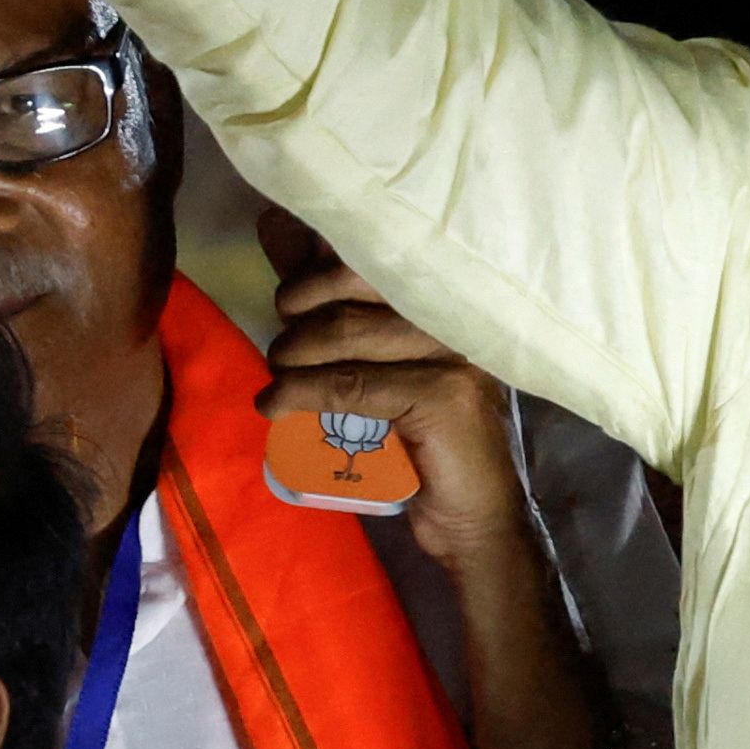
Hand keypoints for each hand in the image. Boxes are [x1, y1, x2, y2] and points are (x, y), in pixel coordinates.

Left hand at [259, 241, 527, 574]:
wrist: (474, 518)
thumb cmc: (424, 437)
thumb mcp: (377, 362)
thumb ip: (335, 300)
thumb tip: (276, 230)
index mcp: (446, 298)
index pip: (370, 254)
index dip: (315, 272)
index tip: (288, 303)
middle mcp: (457, 315)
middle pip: (352, 286)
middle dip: (299, 313)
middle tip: (283, 351)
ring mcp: (456, 354)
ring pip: (345, 334)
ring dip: (291, 358)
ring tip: (278, 380)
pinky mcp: (444, 396)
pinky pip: (349, 384)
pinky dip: (299, 393)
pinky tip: (275, 406)